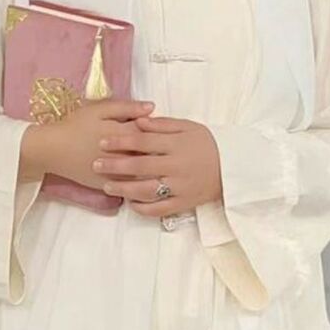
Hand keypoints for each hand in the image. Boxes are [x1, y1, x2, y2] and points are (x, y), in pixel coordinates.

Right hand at [18, 98, 154, 187]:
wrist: (52, 149)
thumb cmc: (76, 125)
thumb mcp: (99, 110)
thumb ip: (126, 107)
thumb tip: (152, 107)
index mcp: (121, 134)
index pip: (151, 133)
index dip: (160, 131)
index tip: (165, 130)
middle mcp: (121, 156)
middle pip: (150, 155)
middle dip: (161, 153)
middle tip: (168, 149)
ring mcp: (115, 174)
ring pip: (143, 176)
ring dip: (155, 171)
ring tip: (161, 166)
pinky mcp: (108, 186)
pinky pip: (130, 190)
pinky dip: (141, 187)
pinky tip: (149, 182)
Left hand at [92, 116, 222, 218]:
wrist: (234, 167)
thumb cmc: (208, 143)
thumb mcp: (188, 127)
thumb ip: (162, 125)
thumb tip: (137, 121)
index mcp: (177, 145)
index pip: (143, 142)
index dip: (121, 141)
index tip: (102, 142)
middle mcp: (177, 166)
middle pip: (140, 166)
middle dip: (115, 165)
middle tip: (95, 164)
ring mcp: (180, 187)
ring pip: (146, 190)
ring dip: (124, 188)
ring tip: (107, 185)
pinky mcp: (184, 203)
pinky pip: (159, 209)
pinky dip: (143, 208)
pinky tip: (129, 203)